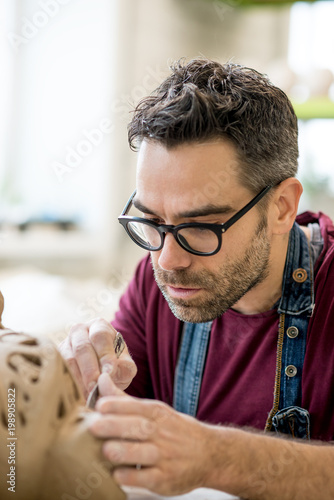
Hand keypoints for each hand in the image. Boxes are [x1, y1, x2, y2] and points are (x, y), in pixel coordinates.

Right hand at [58, 318, 136, 397]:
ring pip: (68, 359)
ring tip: (88, 395)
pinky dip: (69, 383)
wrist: (100, 372)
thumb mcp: (125, 365)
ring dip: (78, 379)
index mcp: (99, 326)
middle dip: (89, 370)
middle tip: (96, 387)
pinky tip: (77, 395)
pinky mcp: (55, 358)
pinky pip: (58, 370)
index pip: (100, 336)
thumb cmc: (115, 366)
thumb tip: (110, 373)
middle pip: (82, 347)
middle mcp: (79, 331)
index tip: (109, 372)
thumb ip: (124, 368)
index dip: (104, 354)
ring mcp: (65, 343)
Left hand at [90, 376, 213, 495]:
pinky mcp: (165, 479)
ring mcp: (165, 457)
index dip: (118, 405)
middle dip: (115, 426)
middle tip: (94, 427)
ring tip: (106, 450)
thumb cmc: (174, 430)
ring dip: (123, 451)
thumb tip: (101, 380)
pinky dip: (131, 477)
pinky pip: (146, 478)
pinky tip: (118, 474)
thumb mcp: (155, 411)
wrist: (210, 454)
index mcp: (158, 414)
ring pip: (142, 453)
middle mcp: (162, 433)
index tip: (100, 406)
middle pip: (138, 427)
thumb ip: (125, 400)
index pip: (137, 407)